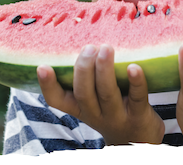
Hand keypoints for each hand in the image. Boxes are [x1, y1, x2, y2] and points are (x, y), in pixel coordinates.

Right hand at [37, 44, 164, 145]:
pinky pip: (137, 97)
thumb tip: (83, 41)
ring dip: (104, 70)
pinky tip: (134, 67)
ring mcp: (117, 116)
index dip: (48, 85)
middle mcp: (95, 114)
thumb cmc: (113, 111)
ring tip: (105, 49)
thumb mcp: (94, 101)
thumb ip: (87, 78)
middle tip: (89, 47)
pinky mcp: (139, 115)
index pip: (57, 101)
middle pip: (83, 93)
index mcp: (80, 108)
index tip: (42, 66)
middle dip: (84, 68)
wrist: (140, 142)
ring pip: (107, 93)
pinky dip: (136, 82)